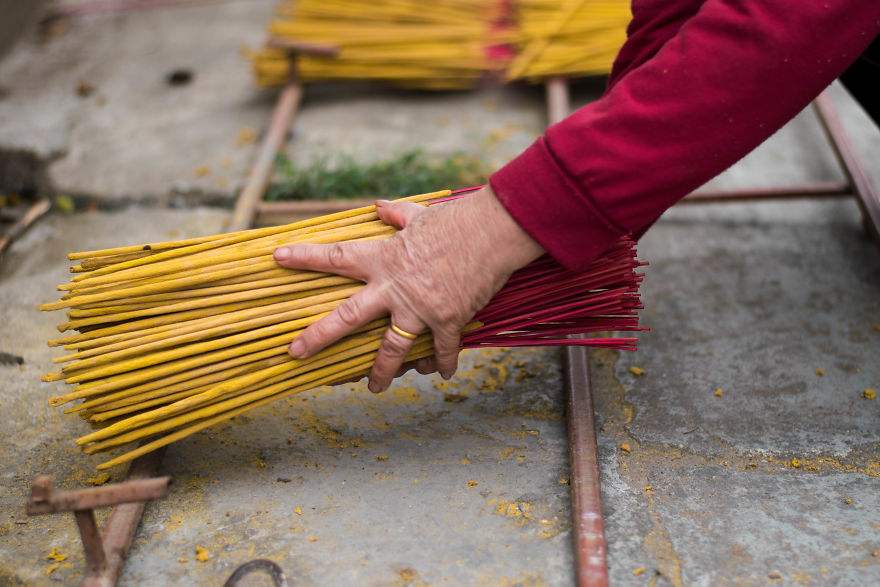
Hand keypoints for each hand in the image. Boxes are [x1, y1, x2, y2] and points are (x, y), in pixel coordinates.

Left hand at [273, 186, 543, 392]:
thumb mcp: (420, 214)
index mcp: (384, 258)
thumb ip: (396, 215)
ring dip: (381, 372)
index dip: (305, 257)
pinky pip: (440, 350)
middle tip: (297, 352)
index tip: (277, 258)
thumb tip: (379, 208)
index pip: (336, 257)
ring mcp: (420, 308)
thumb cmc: (456, 219)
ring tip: (374, 388)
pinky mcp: (447, 321)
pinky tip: (439, 375)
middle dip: (319, 336)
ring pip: (391, 349)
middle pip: (348, 316)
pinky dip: (441, 364)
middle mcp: (395, 287)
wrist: (493, 232)